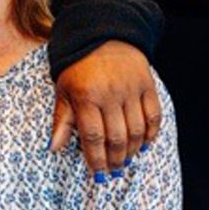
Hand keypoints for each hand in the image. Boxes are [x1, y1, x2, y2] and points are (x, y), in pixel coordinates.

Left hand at [51, 40, 161, 177]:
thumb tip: (54, 148)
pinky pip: (154, 115)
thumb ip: (62, 120)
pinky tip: (144, 145)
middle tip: (112, 172)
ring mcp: (131, 90)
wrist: (103, 35)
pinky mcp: (147, 86)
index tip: (97, 174)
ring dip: (132, 151)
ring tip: (125, 162)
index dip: (96, 159)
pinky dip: (151, 133)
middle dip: (114, 160)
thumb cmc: (77, 66)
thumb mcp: (63, 90)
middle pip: (117, 137)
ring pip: (136, 130)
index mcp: (86, 97)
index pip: (93, 137)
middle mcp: (111, 95)